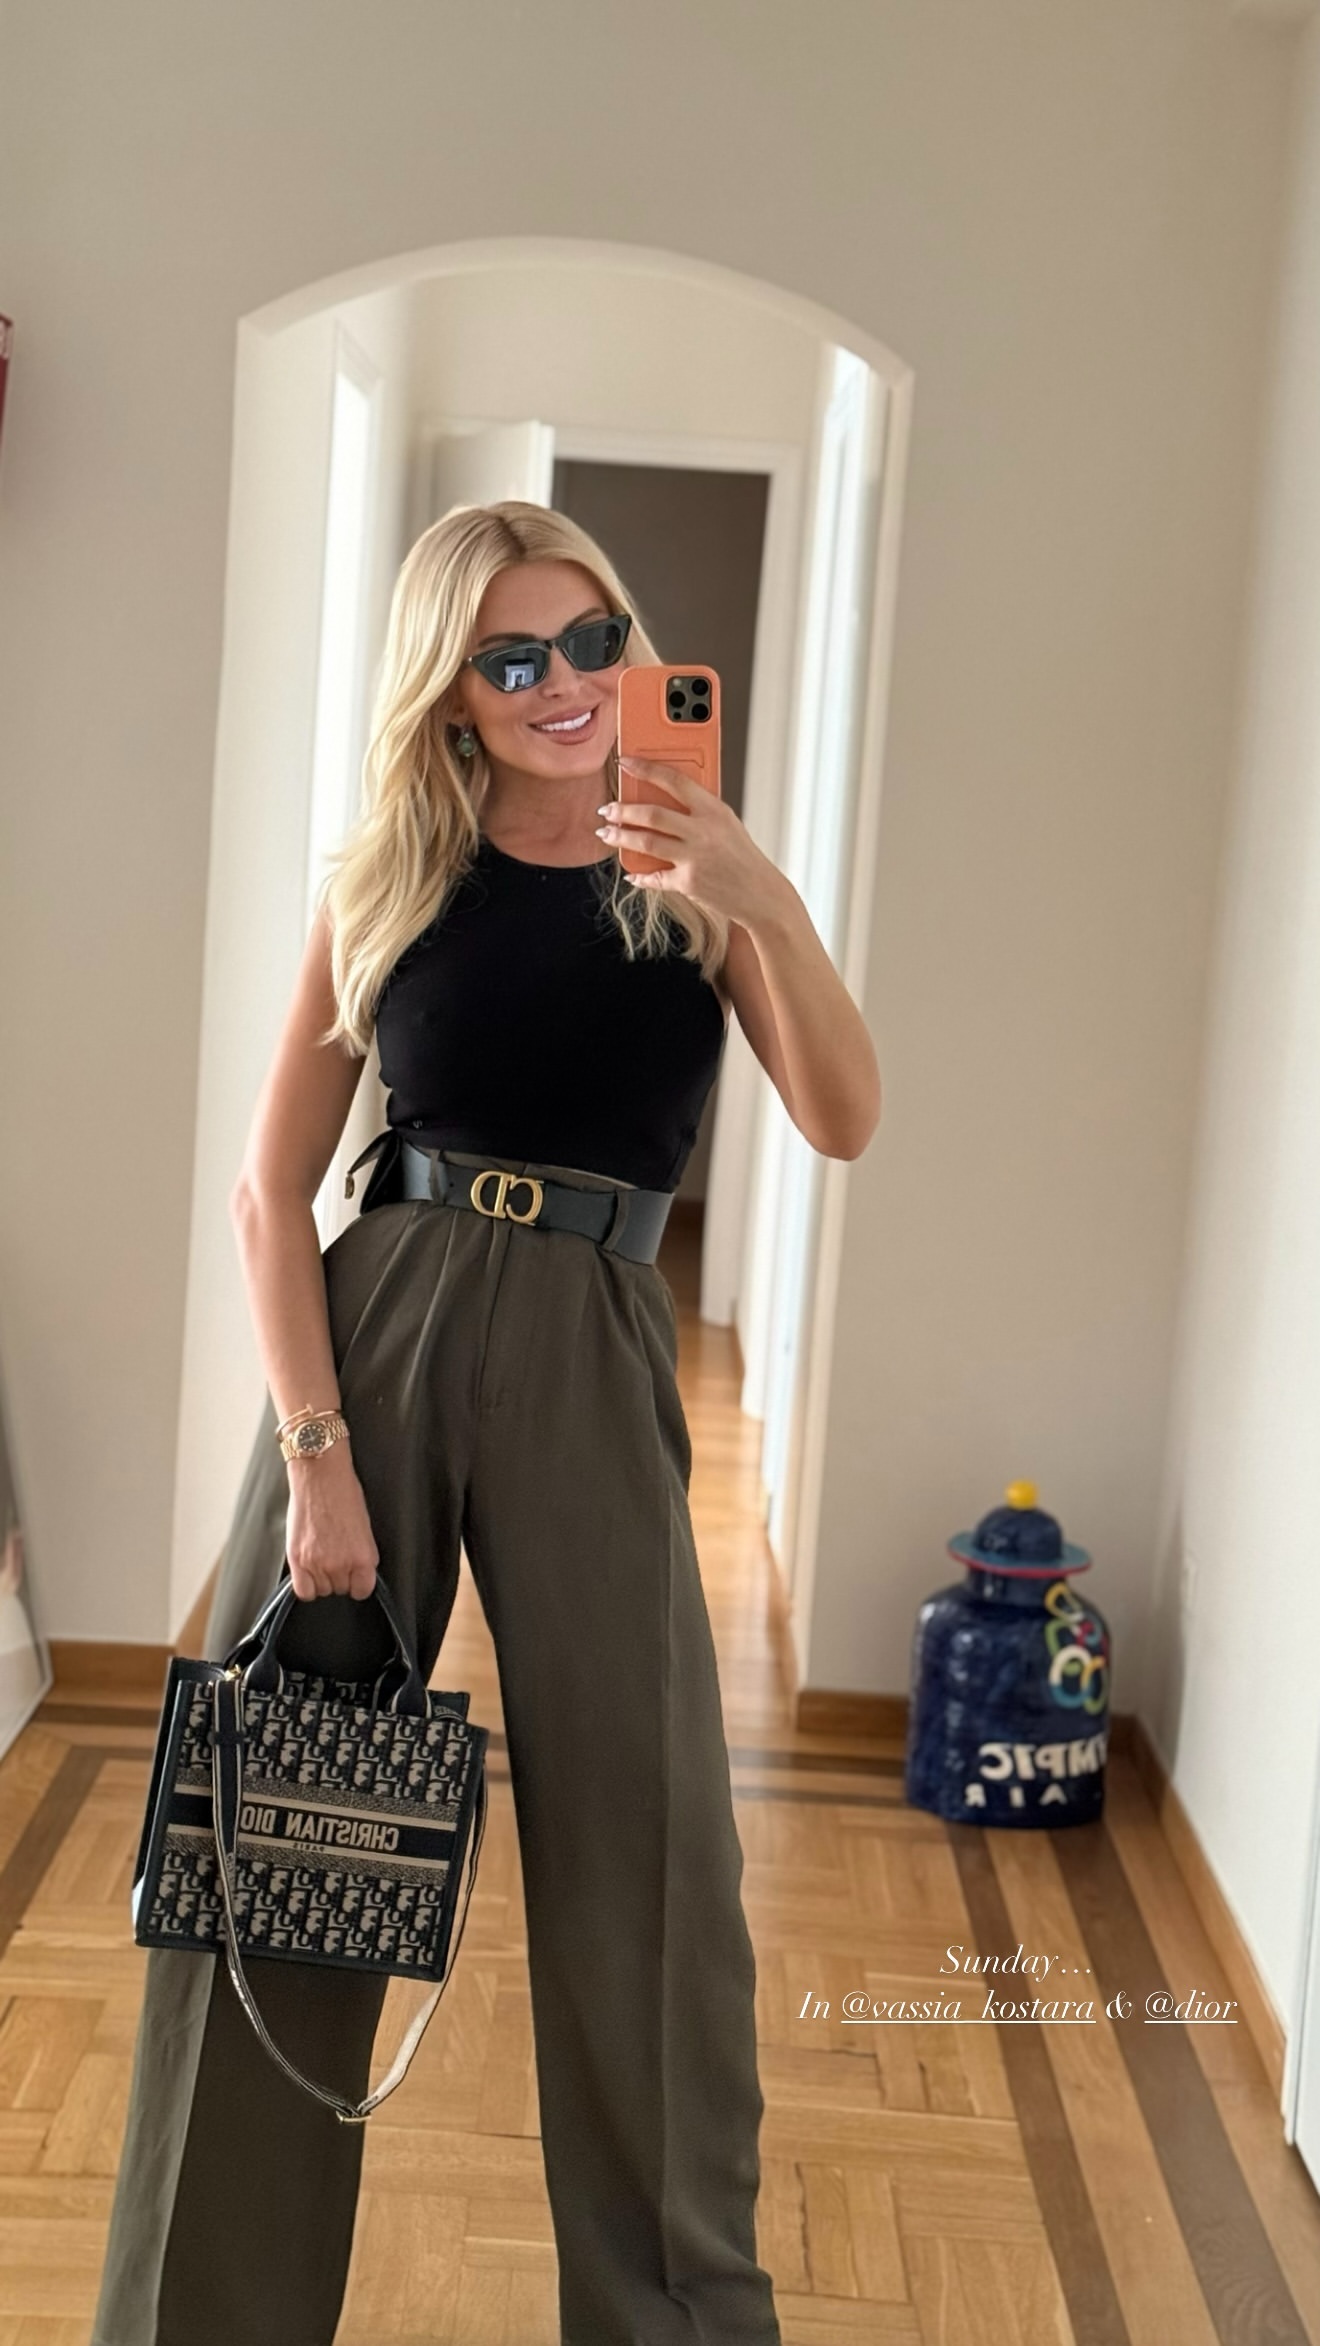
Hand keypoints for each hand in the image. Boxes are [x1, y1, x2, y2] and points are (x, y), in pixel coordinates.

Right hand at [285, 1442, 378, 1599]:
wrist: (320, 1476)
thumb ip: (360, 1553)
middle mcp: (342, 1564)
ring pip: (321, 1590)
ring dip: (321, 1578)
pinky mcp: (297, 1559)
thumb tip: (356, 1569)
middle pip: (340, 1589)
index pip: (363, 1590)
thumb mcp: (364, 1527)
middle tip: (334, 1556)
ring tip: (320, 1555)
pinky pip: (303, 1591)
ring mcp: (318, 1564)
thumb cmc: (343, 1493)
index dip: (357, 1582)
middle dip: (338, 1576)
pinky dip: (306, 1585)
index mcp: (364, 1556)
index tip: (354, 1575)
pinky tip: (308, 1570)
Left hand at [599, 761, 790, 927]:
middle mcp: (703, 831)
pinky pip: (654, 877)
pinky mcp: (687, 883)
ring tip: (606, 832)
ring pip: (646, 842)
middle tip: (607, 808)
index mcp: (714, 810)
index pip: (674, 780)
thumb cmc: (742, 856)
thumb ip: (698, 811)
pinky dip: (639, 876)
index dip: (646, 769)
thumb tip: (661, 801)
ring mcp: (694, 858)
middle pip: (652, 814)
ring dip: (620, 836)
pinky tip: (630, 873)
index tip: (625, 763)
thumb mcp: (727, 824)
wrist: (761, 894)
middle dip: (623, 810)